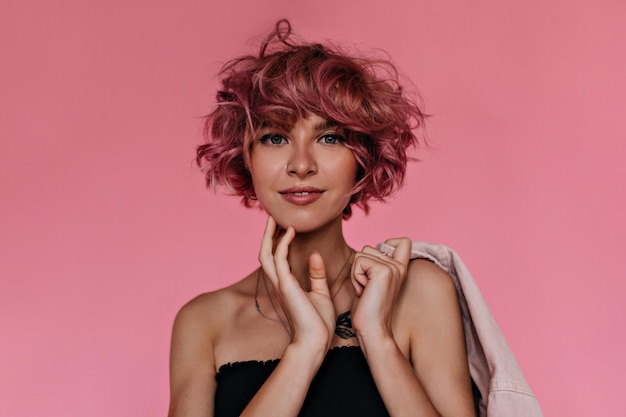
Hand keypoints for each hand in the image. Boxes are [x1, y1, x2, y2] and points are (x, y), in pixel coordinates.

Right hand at [258, 216, 335, 352]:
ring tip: (276, 219)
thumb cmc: (318, 323)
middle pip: (264, 253)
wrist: (316, 342)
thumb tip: (315, 255)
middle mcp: (279, 283)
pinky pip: (279, 258)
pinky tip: (290, 231)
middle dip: (267, 235)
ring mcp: (280, 284)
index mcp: (286, 285)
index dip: (276, 241)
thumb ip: (316, 274)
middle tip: (273, 217)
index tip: (283, 226)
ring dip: (269, 235)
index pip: (275, 258)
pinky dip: (283, 243)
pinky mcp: (286, 286)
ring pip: (266, 253)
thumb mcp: (320, 293)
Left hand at [350, 238, 411, 341]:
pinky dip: (355, 277)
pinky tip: (364, 291)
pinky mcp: (383, 271)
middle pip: (368, 247)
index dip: (387, 244)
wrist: (373, 329)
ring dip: (356, 273)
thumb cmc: (368, 309)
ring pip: (361, 254)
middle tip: (367, 287)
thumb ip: (376, 265)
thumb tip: (367, 249)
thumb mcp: (374, 282)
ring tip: (366, 290)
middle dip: (360, 267)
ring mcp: (392, 268)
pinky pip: (359, 262)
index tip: (377, 266)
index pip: (403, 241)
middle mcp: (398, 266)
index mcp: (400, 268)